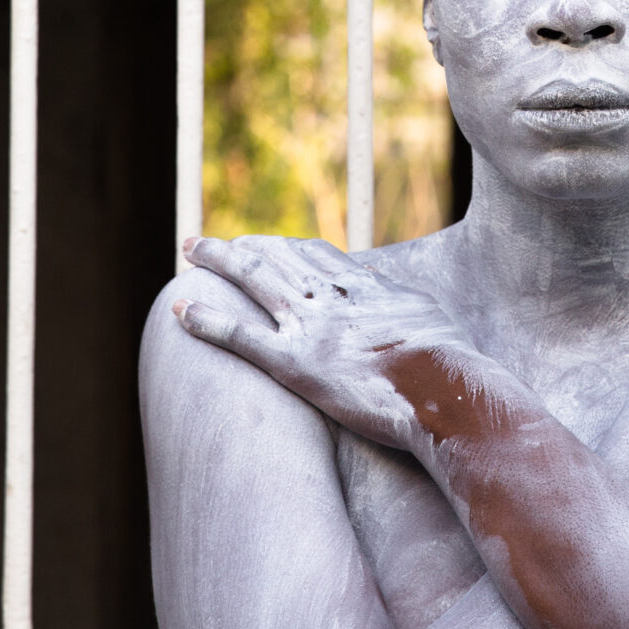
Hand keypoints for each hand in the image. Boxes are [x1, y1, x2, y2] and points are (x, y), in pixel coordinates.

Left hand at [175, 235, 484, 454]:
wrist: (445, 389)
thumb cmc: (450, 364)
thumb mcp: (430, 317)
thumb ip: (401, 303)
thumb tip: (391, 294)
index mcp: (365, 288)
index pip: (319, 256)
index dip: (290, 248)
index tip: (272, 243)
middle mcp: (331, 299)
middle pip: (278, 259)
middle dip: (242, 247)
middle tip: (213, 239)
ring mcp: (310, 328)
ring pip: (253, 281)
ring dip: (218, 261)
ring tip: (189, 248)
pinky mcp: (294, 364)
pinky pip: (240, 336)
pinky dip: (207, 320)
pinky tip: (179, 309)